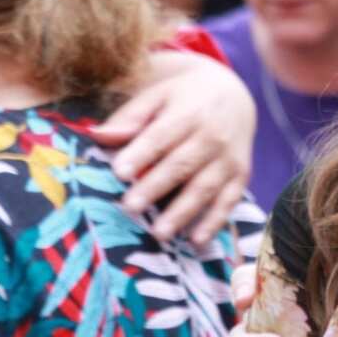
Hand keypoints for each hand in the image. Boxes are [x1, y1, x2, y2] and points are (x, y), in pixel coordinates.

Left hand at [93, 51, 254, 243]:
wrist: (233, 95)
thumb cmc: (183, 98)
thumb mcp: (157, 96)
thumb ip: (129, 118)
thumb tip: (97, 136)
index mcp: (189, 113)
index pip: (162, 135)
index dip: (141, 153)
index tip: (119, 172)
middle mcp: (213, 136)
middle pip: (182, 164)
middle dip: (156, 186)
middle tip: (130, 207)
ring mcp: (229, 158)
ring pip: (205, 187)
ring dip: (183, 211)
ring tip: (159, 233)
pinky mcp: (240, 176)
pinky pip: (229, 201)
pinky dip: (215, 221)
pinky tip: (196, 241)